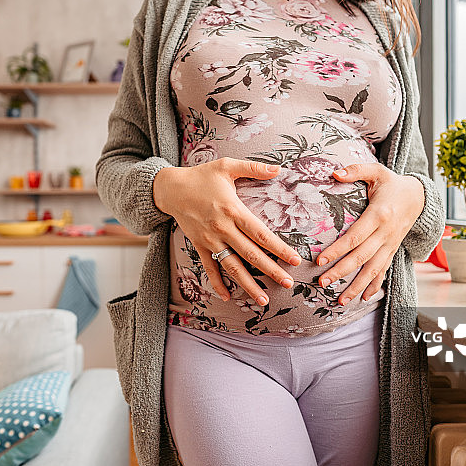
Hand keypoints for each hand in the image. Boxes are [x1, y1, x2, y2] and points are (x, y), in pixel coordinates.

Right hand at [153, 157, 301, 305]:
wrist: (171, 189)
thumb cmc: (201, 176)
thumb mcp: (226, 166)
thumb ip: (253, 168)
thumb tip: (278, 169)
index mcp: (233, 210)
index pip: (261, 234)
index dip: (279, 249)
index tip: (293, 260)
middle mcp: (223, 229)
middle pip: (251, 254)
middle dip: (271, 271)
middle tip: (288, 283)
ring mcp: (210, 240)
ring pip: (232, 267)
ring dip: (248, 284)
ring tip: (263, 299)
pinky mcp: (199, 246)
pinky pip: (209, 268)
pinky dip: (218, 284)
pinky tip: (228, 297)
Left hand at [315, 163, 424, 303]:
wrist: (419, 196)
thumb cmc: (392, 183)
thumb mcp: (376, 171)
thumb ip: (355, 170)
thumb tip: (334, 173)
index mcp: (379, 215)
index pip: (355, 236)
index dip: (338, 249)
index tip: (320, 259)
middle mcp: (386, 233)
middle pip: (362, 257)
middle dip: (342, 271)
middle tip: (322, 282)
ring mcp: (391, 244)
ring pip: (373, 269)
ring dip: (357, 286)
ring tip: (340, 300)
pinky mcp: (393, 250)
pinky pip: (384, 271)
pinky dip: (375, 286)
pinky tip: (364, 298)